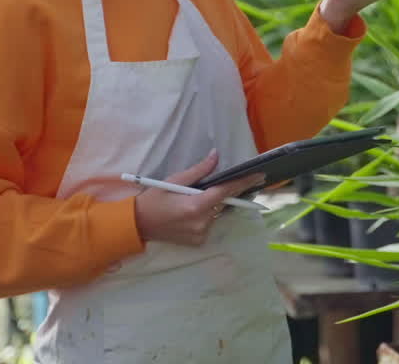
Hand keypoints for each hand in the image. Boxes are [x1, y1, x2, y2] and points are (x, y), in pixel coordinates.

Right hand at [132, 150, 264, 246]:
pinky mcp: (198, 241)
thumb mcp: (174, 180)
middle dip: (225, 192)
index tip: (259, 176)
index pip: (226, 192)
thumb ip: (199, 171)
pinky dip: (205, 215)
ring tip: (192, 199)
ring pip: (216, 213)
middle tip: (228, 182)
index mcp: (196, 205)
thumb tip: (216, 156)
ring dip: (212, 204)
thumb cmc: (154, 199)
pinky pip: (209, 223)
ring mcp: (201, 234)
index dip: (243, 183)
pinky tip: (189, 212)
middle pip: (223, 203)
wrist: (138, 224)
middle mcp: (202, 222)